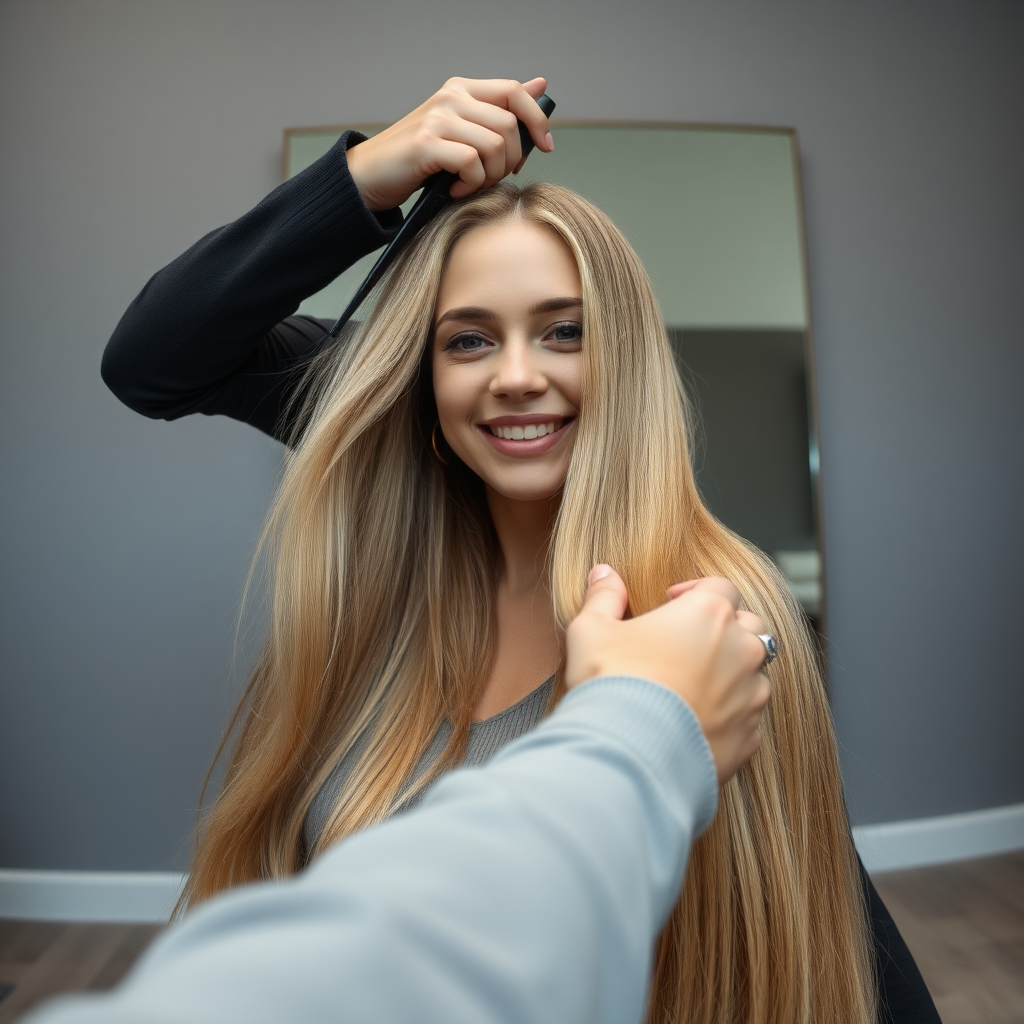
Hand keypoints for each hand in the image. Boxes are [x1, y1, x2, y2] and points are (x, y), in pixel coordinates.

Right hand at [345, 77, 553, 210]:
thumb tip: (539, 84)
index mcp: (461, 89)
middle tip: (493, 178)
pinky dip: (470, 184)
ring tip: (471, 185)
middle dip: (511, 161)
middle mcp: (450, 97)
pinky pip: (471, 164)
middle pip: (508, 127)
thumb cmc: (417, 160)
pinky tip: (454, 190)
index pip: (514, 92)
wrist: (369, 176)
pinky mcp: (426, 144)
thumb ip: (497, 109)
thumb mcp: (460, 130)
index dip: (536, 120)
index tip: (546, 146)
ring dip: (490, 176)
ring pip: (494, 147)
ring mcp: (438, 118)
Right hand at [565, 566, 770, 784]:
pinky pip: (748, 718)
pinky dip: (729, 716)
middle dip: (726, 629)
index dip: (696, 590)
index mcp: (708, 614)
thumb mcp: (591, 631)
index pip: (720, 587)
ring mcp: (751, 696)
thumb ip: (603, 597)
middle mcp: (741, 650)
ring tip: (694, 686)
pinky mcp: (750, 737)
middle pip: (749, 626)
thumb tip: (603, 574)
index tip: (672, 601)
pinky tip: (696, 722)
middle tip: (690, 642)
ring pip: (755, 674)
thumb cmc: (611, 684)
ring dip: (732, 674)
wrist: (628, 755)